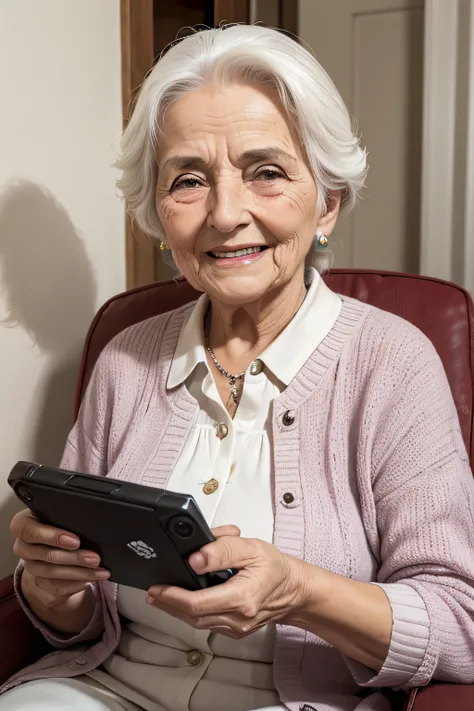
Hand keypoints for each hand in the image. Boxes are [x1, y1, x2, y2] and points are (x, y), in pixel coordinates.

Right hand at [10, 508, 109, 609]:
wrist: (54, 548)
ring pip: (52, 572)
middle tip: (94, 558)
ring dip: (79, 572)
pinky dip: (76, 583)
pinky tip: (90, 579)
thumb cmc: (60, 525)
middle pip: (45, 554)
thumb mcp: (60, 517)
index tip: (76, 541)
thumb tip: (89, 522)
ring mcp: (30, 566)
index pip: (27, 529)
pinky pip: (56, 586)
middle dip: (73, 557)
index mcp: (23, 524)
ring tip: (98, 569)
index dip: (51, 536)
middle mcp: (23, 547)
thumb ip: (67, 517)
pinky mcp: (39, 582)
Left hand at [146, 526, 308, 637]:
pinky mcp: (235, 630)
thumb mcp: (251, 547)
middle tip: (151, 592)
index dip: (173, 596)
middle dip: (168, 604)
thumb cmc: (274, 567)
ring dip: (176, 610)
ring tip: (159, 597)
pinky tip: (182, 603)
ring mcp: (236, 628)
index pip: (198, 603)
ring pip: (198, 623)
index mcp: (242, 597)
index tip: (157, 587)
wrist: (294, 589)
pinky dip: (191, 613)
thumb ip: (222, 549)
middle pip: (193, 616)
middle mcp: (238, 618)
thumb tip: (195, 558)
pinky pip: (207, 624)